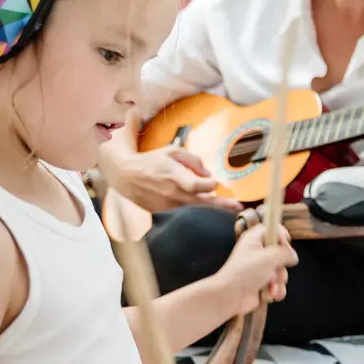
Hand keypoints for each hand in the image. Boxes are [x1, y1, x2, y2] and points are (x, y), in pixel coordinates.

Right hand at [100, 111, 239, 213]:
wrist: (125, 176)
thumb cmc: (151, 161)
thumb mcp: (171, 153)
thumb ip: (192, 160)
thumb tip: (208, 174)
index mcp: (175, 177)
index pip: (198, 186)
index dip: (210, 185)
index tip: (217, 183)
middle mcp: (173, 193)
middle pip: (202, 201)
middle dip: (221, 204)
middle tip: (238, 207)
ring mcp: (168, 204)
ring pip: (193, 203)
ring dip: (204, 200)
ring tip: (220, 201)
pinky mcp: (165, 210)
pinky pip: (182, 204)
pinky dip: (186, 198)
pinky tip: (177, 190)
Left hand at [217, 223, 297, 313]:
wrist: (230, 296)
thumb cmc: (245, 272)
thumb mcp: (270, 256)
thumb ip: (286, 252)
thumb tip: (293, 256)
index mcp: (254, 239)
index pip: (272, 229)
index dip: (281, 235)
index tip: (286, 243)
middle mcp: (257, 253)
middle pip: (281, 253)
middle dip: (282, 265)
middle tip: (275, 269)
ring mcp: (260, 269)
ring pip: (281, 271)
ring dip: (280, 281)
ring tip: (270, 285)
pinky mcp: (262, 284)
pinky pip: (278, 285)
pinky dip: (276, 291)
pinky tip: (270, 294)